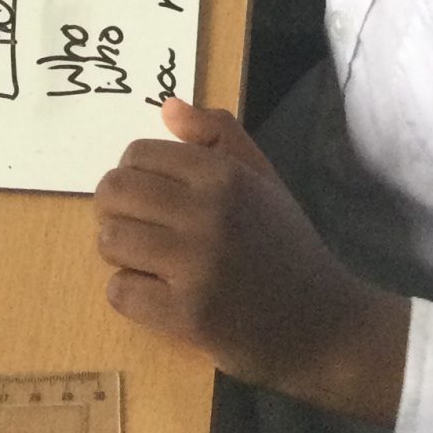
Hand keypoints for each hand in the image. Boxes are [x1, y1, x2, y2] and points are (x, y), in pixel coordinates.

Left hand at [95, 99, 409, 423]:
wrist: (323, 325)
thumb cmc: (287, 247)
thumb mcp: (263, 178)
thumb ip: (218, 135)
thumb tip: (167, 107)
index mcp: (225, 174)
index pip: (138, 153)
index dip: (132, 172)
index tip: (147, 194)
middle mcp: (208, 212)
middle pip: (114, 191)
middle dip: (114, 209)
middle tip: (137, 226)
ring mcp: (197, 266)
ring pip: (110, 240)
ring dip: (119, 252)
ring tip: (146, 261)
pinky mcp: (188, 316)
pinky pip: (120, 292)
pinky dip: (128, 294)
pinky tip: (155, 294)